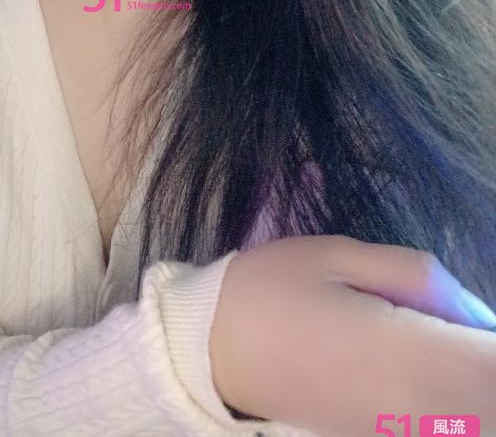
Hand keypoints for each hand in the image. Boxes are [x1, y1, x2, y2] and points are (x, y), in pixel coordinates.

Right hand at [209, 234, 495, 436]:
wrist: (207, 349)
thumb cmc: (270, 289)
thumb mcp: (336, 255)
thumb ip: (415, 275)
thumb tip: (472, 312)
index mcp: (403, 354)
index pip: (491, 371)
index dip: (494, 347)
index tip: (475, 323)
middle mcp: (410, 410)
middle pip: (489, 404)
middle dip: (482, 364)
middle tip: (453, 325)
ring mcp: (393, 434)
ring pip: (469, 420)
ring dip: (469, 384)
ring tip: (433, 340)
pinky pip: (438, 427)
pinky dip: (449, 404)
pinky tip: (422, 368)